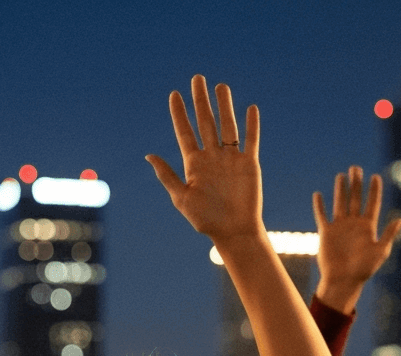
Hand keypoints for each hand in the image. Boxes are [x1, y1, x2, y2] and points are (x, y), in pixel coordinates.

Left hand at [146, 75, 264, 245]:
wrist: (234, 232)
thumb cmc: (206, 220)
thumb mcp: (182, 198)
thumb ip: (167, 176)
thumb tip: (148, 155)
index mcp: (194, 163)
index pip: (185, 131)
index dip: (179, 113)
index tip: (174, 94)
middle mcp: (212, 156)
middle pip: (205, 122)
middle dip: (200, 100)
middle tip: (197, 78)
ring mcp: (231, 158)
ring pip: (227, 125)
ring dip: (224, 106)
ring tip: (220, 86)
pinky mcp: (249, 164)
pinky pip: (250, 140)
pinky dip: (251, 125)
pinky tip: (250, 108)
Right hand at [313, 166, 400, 313]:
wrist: (343, 281)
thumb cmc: (363, 270)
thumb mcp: (379, 252)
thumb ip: (388, 235)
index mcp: (368, 227)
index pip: (372, 204)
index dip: (374, 190)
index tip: (375, 176)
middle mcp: (354, 224)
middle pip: (355, 199)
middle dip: (356, 184)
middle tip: (356, 168)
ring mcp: (340, 227)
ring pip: (340, 203)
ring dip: (340, 190)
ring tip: (341, 176)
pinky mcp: (326, 233)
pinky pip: (322, 216)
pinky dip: (319, 206)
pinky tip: (318, 195)